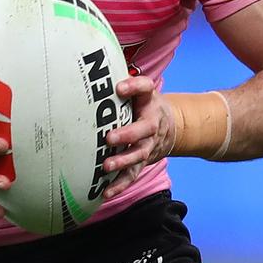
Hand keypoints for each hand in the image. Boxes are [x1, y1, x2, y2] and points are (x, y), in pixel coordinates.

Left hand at [101, 75, 172, 199]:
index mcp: (149, 102)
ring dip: (123, 161)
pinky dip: (120, 185)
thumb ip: (124, 82)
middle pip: (144, 129)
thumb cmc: (143, 105)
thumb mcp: (140, 90)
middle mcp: (152, 124)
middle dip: (127, 134)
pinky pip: (132, 175)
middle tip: (109, 138)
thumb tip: (92, 70)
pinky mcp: (143, 161)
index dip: (134, 87)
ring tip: (106, 166)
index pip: (145, 89)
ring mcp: (148, 145)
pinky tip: (106, 192)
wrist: (170, 127)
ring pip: (138, 155)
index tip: (119, 88)